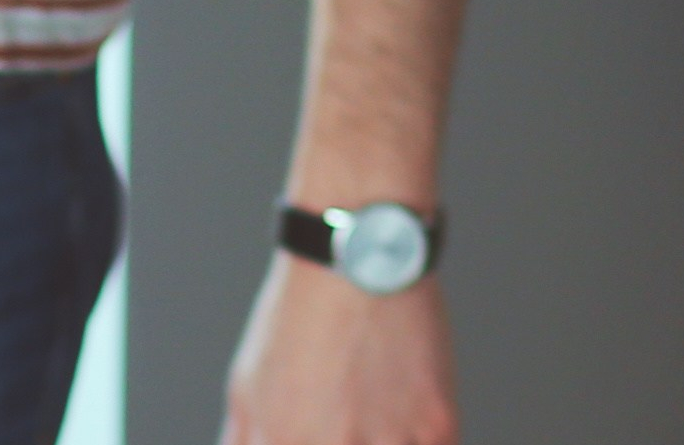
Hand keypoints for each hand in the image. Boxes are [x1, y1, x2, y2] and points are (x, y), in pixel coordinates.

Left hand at [223, 255, 456, 444]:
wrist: (356, 256)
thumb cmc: (299, 317)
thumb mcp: (247, 389)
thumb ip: (245, 444)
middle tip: (351, 435)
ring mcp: (390, 440)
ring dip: (385, 444)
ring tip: (374, 423)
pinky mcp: (437, 424)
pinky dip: (423, 443)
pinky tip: (410, 429)